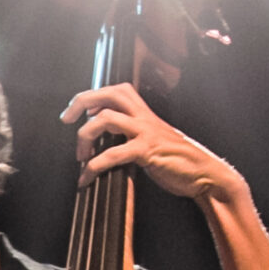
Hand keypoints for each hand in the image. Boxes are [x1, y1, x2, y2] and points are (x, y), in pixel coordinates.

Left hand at [63, 82, 243, 204]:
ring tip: (80, 158)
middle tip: (65, 119)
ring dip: (84, 137)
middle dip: (81, 102)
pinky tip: (86, 179)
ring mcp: (145, 132)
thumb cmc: (174, 159)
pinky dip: (93, 167)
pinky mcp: (147, 151)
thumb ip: (130, 132)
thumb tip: (103, 133)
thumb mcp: (150, 139)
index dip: (93, 96)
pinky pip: (112, 154)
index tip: (76, 113)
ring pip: (106, 119)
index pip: (116, 90)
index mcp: (144, 112)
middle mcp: (143, 116)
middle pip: (109, 94)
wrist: (203, 173)